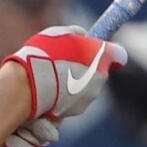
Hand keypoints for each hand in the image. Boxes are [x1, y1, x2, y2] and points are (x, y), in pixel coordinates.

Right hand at [2, 25, 126, 119]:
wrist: (29, 85)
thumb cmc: (45, 55)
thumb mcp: (61, 33)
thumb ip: (77, 33)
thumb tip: (82, 36)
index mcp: (101, 59)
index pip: (118, 55)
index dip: (108, 51)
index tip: (97, 49)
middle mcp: (99, 82)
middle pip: (97, 73)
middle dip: (85, 68)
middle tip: (65, 60)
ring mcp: (86, 100)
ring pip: (83, 89)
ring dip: (71, 83)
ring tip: (49, 76)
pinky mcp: (71, 114)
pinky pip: (69, 102)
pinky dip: (60, 97)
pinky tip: (44, 90)